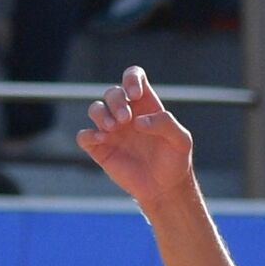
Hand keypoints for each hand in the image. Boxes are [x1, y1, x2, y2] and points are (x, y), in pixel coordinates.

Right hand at [77, 66, 194, 209]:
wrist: (164, 188)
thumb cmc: (175, 161)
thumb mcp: (181, 140)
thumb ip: (166, 124)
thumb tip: (139, 121)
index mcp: (146, 105)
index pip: (134, 77)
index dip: (131, 79)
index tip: (134, 94)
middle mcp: (127, 113)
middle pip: (112, 92)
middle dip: (116, 102)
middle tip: (125, 120)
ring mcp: (112, 130)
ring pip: (95, 108)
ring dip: (101, 114)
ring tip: (112, 128)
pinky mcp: (100, 148)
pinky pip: (84, 135)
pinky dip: (88, 135)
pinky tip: (101, 140)